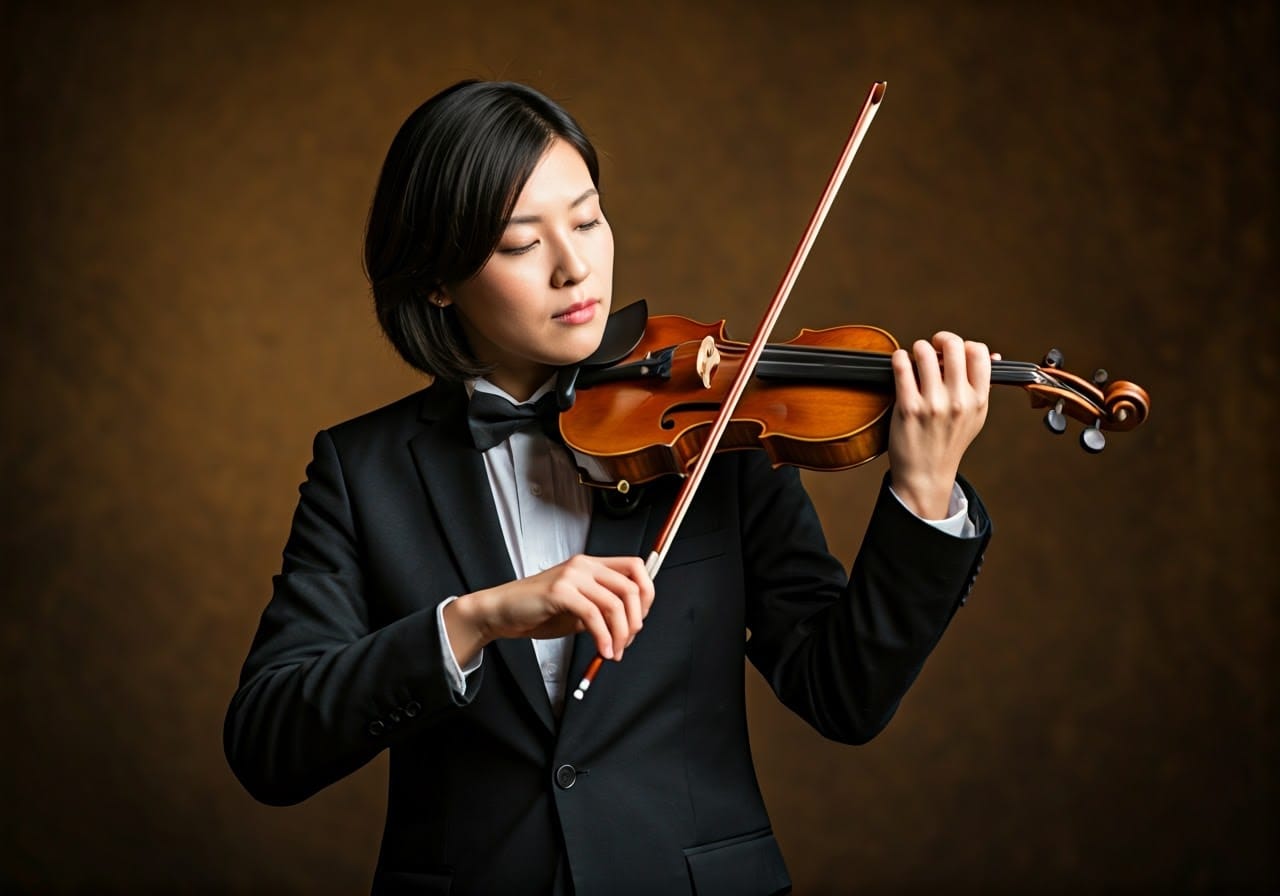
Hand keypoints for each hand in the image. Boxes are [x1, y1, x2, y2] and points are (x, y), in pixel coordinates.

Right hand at [443, 555, 654, 666]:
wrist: (501, 612)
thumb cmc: (538, 611)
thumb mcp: (578, 608)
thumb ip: (602, 609)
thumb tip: (630, 625)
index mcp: (591, 564)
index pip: (636, 567)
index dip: (647, 594)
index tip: (640, 620)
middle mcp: (584, 565)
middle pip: (631, 587)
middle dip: (636, 621)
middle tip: (627, 642)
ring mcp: (572, 576)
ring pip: (615, 604)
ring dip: (620, 634)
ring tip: (614, 652)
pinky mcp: (560, 591)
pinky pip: (593, 615)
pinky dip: (603, 637)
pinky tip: (602, 651)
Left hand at [887, 331, 995, 518]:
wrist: (926, 474)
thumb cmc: (948, 442)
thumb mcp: (975, 417)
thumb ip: (981, 386)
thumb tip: (992, 355)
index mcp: (978, 400)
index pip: (979, 353)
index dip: (965, 344)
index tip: (954, 350)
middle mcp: (958, 401)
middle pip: (954, 346)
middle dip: (941, 339)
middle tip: (933, 345)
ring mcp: (933, 404)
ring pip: (925, 352)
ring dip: (918, 348)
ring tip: (915, 354)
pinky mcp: (908, 408)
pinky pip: (902, 367)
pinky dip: (899, 358)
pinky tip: (899, 361)